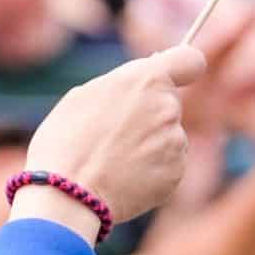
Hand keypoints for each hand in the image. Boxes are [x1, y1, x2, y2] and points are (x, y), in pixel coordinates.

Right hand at [21, 46, 204, 231]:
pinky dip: (151, 169)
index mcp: (146, 79)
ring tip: (112, 159)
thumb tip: (144, 81)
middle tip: (113, 132)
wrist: (67, 194)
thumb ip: (122, 84)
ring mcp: (176, 141)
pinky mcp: (177, 172)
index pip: (190, 60)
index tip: (174, 77)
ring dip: (148, 144)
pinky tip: (123, 176)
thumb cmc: (65, 142)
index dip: (182, 67)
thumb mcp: (83, 96)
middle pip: (168, 103)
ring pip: (167, 135)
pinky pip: (168, 164)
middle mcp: (168, 106)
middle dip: (148, 113)